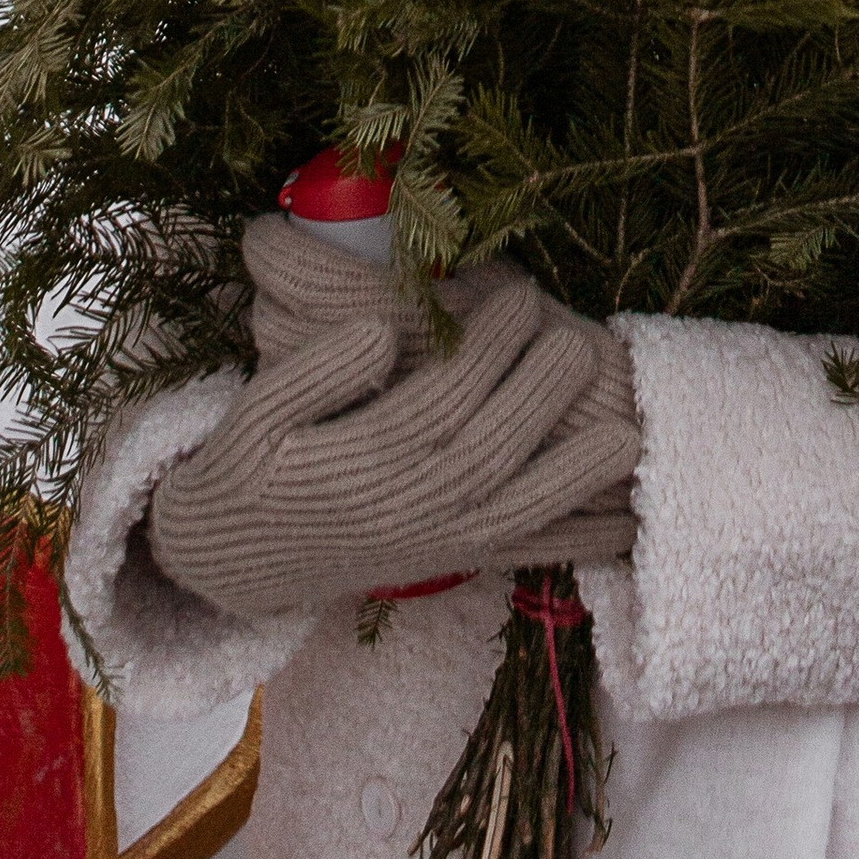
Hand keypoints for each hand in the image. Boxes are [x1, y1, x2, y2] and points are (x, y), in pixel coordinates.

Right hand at [140, 217, 639, 619]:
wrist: (227, 563)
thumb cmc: (244, 471)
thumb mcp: (252, 416)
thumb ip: (313, 373)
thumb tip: (384, 329)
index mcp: (353, 468)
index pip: (438, 405)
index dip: (487, 351)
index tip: (521, 295)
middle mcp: (401, 511)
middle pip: (489, 453)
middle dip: (543, 396)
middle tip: (580, 340)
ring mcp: (431, 544)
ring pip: (517, 512)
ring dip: (577, 473)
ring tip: (630, 429)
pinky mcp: (448, 561)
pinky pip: (521, 556)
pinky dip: (575, 542)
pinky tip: (624, 524)